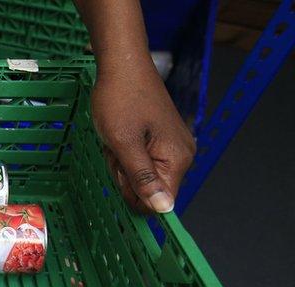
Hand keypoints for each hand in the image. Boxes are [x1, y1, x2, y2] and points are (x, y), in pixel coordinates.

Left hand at [91, 64, 195, 213]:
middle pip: (147, 189)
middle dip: (124, 174)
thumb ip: (142, 178)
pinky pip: (137, 160)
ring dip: (120, 162)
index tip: (120, 171)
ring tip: (116, 138)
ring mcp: (170, 146)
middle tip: (116, 147)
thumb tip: (164, 209)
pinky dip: (122, 152)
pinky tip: (118, 136)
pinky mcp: (159, 139)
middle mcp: (181, 155)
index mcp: (177, 159)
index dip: (134, 195)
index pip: (160, 202)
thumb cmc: (120, 100)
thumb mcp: (124, 144)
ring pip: (138, 175)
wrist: (122, 65)